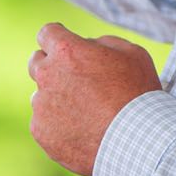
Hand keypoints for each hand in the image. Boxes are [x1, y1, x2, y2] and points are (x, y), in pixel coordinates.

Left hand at [27, 23, 161, 175]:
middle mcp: (47, 75)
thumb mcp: (132, 54)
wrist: (137, 142)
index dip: (57, 37)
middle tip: (74, 79)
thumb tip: (86, 46)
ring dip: (57, 99)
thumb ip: (101, 43)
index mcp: (66, 51)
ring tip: (87, 113)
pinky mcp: (40, 132)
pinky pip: (44, 123)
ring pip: (41, 95)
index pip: (47, 33)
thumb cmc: (138, 95)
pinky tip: (83, 131)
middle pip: (37, 62)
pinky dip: (59, 126)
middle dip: (53, 66)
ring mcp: (41, 105)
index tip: (63, 44)